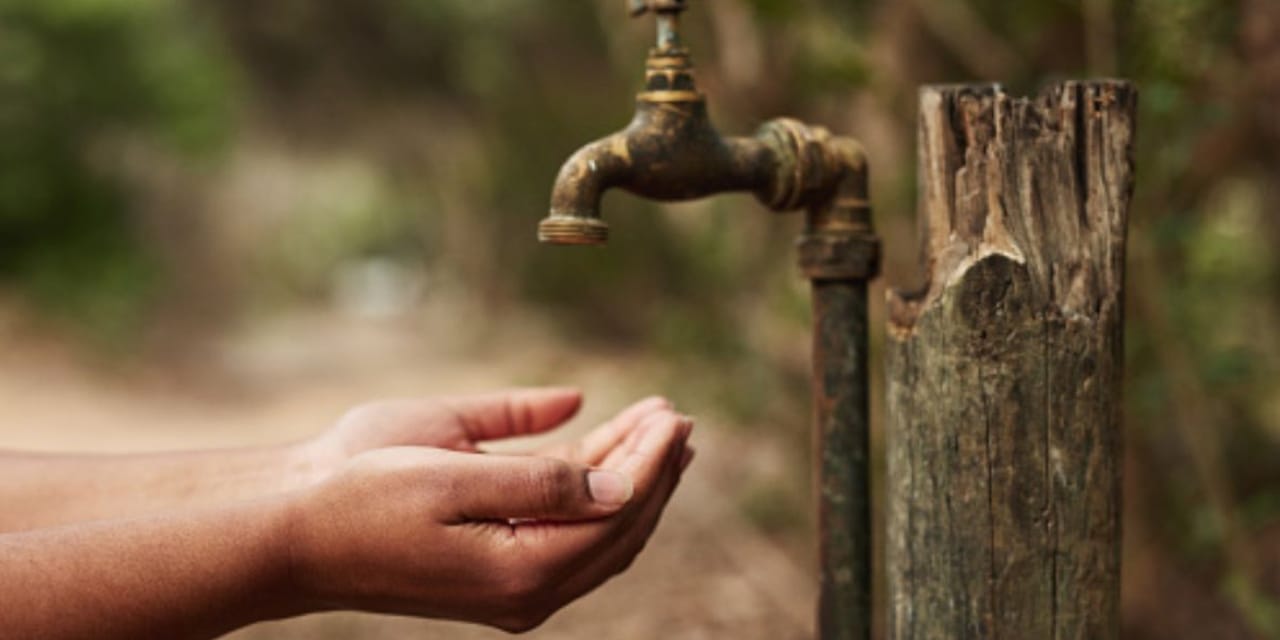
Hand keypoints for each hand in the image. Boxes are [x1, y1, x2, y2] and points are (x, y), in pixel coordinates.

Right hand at [286, 403, 692, 631]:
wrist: (294, 531)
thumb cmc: (362, 496)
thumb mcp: (450, 474)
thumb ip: (540, 480)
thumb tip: (619, 484)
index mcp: (521, 572)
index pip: (616, 514)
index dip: (651, 463)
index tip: (674, 416)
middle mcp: (527, 591)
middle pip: (618, 529)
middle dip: (653, 471)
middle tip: (678, 418)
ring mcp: (513, 586)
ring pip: (596, 532)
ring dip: (629, 478)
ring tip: (656, 428)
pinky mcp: (496, 569)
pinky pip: (563, 530)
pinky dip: (591, 489)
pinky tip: (605, 449)